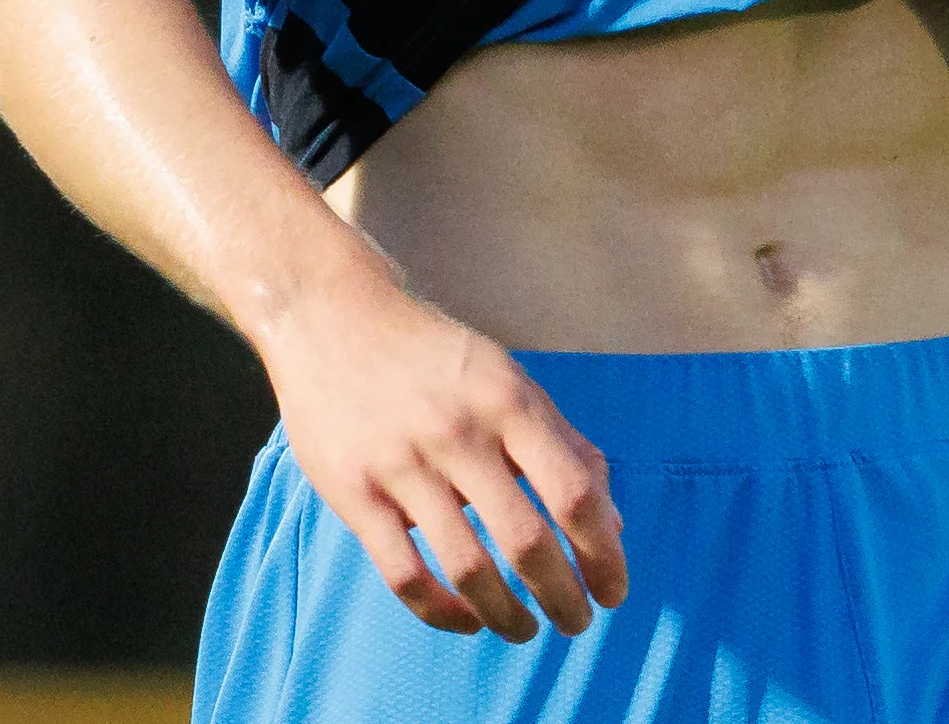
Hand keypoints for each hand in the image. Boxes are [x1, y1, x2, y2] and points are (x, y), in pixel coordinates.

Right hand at [253, 260, 629, 640]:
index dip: (603, 553)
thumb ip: (564, 446)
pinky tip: (465, 621)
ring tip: (525, 630)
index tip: (614, 590)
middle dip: (563, 596)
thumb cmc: (437, 358)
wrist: (334, 317)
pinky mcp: (353, 492)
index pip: (574, 492)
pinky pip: (403, 574)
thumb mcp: (510, 381)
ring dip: (506, 615)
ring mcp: (402, 465)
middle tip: (577, 623)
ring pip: (467, 567)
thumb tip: (613, 524)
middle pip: (526, 540)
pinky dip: (441, 612)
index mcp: (508, 401)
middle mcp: (459, 433)